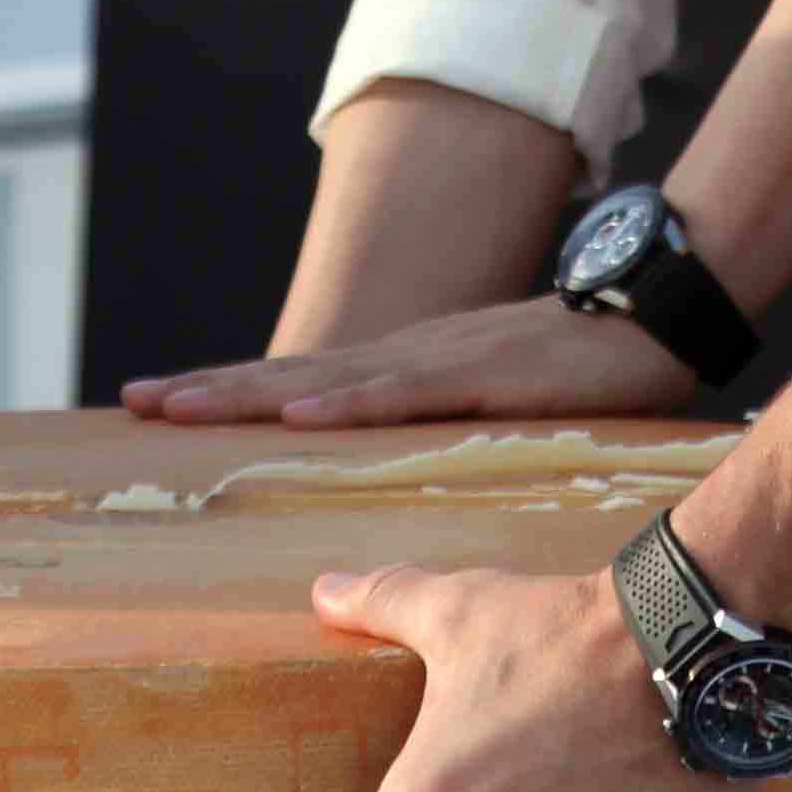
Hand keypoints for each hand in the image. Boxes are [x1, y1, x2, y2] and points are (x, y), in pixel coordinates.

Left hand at [123, 293, 707, 428]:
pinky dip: (343, 406)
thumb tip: (414, 479)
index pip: (304, 384)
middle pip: (293, 377)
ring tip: (178, 407)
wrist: (657, 311)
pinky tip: (293, 418)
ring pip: (325, 382)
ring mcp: (440, 361)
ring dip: (247, 395)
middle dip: (211, 389)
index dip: (232, 392)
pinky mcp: (483, 375)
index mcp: (409, 370)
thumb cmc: (588, 366)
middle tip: (133, 400)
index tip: (163, 403)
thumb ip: (457, 435)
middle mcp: (409, 358)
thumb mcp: (504, 408)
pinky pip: (401, 396)